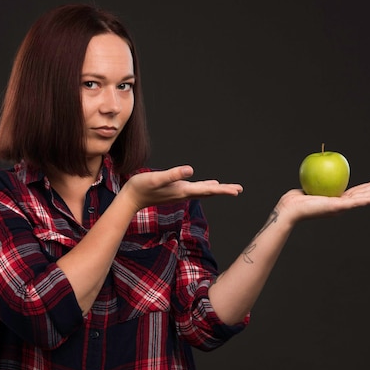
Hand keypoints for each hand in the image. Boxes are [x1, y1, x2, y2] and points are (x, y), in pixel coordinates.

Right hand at [121, 165, 242, 211]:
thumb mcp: (157, 178)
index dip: (222, 189)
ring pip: (203, 191)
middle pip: (208, 192)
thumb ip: (173, 174)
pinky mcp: (174, 191)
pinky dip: (204, 187)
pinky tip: (208, 185)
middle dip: (223, 190)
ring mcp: (179, 193)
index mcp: (182, 190)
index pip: (207, 190)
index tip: (236, 191)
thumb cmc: (141, 187)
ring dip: (216, 189)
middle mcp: (183, 193)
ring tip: (229, 188)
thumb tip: (191, 170)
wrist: (130, 199)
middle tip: (239, 190)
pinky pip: (195, 190)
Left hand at [277, 179, 369, 224]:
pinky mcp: (337, 207)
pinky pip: (356, 203)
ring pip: (364, 199)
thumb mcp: (311, 186)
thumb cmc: (295, 199)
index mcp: (336, 200)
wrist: (289, 208)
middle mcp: (341, 205)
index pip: (357, 192)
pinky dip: (369, 201)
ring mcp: (340, 207)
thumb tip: (320, 169)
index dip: (369, 188)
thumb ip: (318, 181)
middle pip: (364, 195)